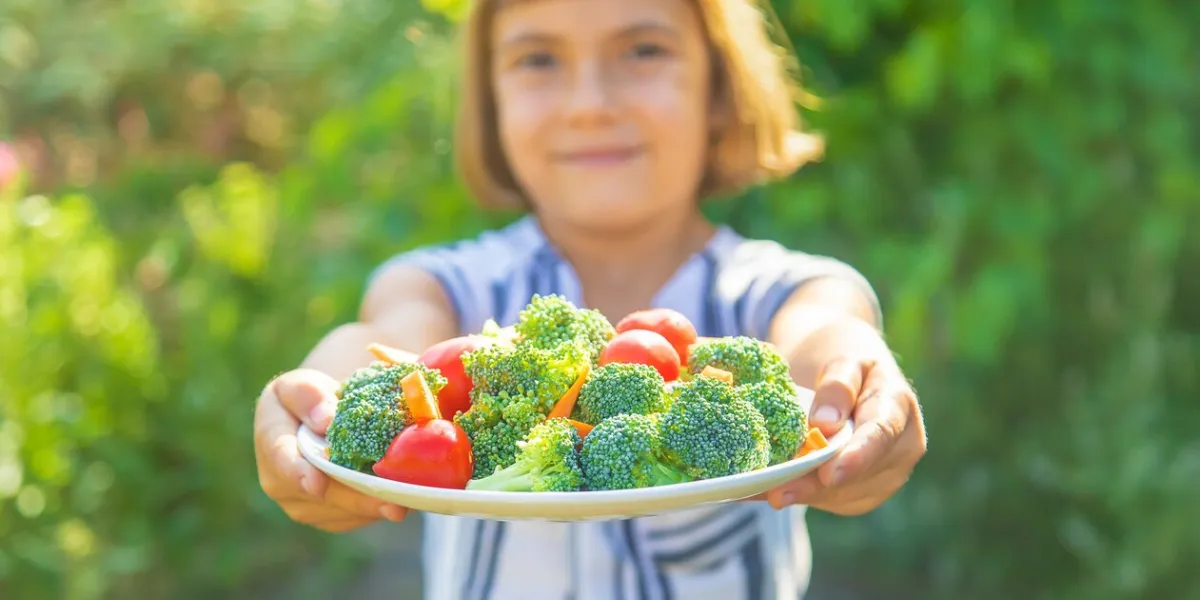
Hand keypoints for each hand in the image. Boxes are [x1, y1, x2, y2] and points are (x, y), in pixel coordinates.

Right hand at [254, 368, 409, 531]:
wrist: (315, 420)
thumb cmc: (307, 398)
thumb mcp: (301, 385)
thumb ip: (309, 396)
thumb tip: (327, 420)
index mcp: (273, 442)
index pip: (282, 458)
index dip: (299, 473)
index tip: (316, 483)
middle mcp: (280, 482)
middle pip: (323, 495)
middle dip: (358, 498)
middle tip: (393, 503)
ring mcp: (303, 504)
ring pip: (343, 511)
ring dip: (374, 505)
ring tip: (407, 498)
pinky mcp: (327, 516)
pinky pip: (354, 517)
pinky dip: (378, 508)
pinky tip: (401, 497)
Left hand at [766, 356, 926, 514]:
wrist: (844, 374)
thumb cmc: (844, 357)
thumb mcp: (842, 358)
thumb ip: (837, 387)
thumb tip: (825, 424)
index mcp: (898, 406)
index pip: (880, 434)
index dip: (857, 456)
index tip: (830, 473)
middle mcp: (900, 448)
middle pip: (858, 474)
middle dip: (816, 484)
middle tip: (777, 490)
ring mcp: (883, 476)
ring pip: (840, 494)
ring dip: (801, 493)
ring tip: (764, 490)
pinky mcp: (858, 493)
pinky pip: (826, 500)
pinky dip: (795, 494)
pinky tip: (766, 491)